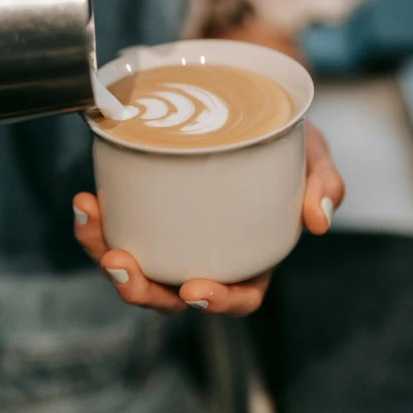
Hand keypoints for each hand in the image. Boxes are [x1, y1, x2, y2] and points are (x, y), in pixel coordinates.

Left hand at [73, 122, 343, 316]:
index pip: (239, 297)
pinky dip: (98, 223)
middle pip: (171, 293)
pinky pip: (119, 229)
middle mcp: (208, 254)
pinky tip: (87, 201)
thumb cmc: (285, 141)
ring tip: (91, 220)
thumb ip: (324, 184)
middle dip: (140, 289)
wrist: (250, 108)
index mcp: (252, 257)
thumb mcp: (313, 156)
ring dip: (105, 253)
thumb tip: (319, 221)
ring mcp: (174, 236)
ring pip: (136, 266)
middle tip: (120, 262)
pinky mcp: (147, 211)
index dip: (217, 304)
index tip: (194, 290)